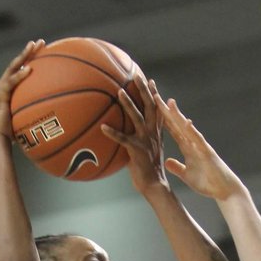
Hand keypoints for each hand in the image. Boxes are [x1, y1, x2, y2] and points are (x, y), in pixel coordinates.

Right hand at [0, 40, 45, 142]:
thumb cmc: (14, 133)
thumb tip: (58, 117)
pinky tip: (30, 69)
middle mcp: (4, 84)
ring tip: (33, 46)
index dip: (32, 59)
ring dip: (24, 56)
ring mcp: (1, 88)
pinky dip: (20, 75)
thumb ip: (38, 113)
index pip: (22, 69)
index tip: (44, 50)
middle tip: (40, 42)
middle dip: (29, 51)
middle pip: (18, 63)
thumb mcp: (28, 119)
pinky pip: (11, 82)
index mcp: (11, 88)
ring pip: (13, 67)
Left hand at [101, 71, 169, 196]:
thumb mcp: (146, 151)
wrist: (154, 185)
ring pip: (137, 117)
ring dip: (128, 103)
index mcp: (156, 132)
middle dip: (143, 90)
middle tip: (136, 75)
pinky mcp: (137, 150)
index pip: (157, 109)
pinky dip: (113, 133)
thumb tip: (125, 134)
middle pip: (150, 106)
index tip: (150, 81)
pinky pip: (123, 139)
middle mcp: (152, 133)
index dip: (154, 95)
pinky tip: (103, 127)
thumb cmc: (148, 170)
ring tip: (119, 91)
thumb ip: (138, 139)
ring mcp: (145, 140)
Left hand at [151, 89, 244, 201]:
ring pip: (186, 128)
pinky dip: (192, 131)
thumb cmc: (208, 183)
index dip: (162, 118)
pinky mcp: (207, 153)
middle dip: (166, 111)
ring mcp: (200, 146)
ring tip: (169, 102)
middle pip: (177, 124)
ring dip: (178, 115)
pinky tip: (186, 122)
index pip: (172, 129)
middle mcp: (193, 143)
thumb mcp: (187, 175)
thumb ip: (177, 167)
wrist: (225, 190)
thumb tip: (166, 161)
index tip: (151, 105)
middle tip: (154, 95)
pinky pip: (199, 140)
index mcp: (187, 148)